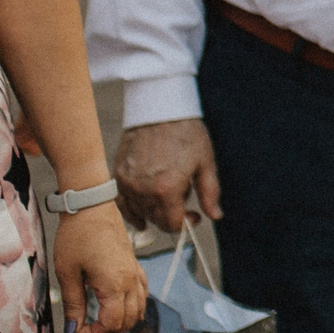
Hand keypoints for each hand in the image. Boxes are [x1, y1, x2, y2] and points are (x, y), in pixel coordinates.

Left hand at [54, 201, 147, 332]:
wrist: (91, 205)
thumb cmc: (77, 236)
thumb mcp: (67, 272)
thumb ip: (72, 303)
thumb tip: (71, 330)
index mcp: (115, 284)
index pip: (112, 323)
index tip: (75, 332)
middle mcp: (130, 281)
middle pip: (128, 322)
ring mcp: (134, 272)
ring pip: (138, 310)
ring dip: (122, 327)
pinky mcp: (133, 265)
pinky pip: (141, 294)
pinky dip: (133, 309)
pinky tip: (123, 313)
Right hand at [114, 118, 222, 232]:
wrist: (160, 108)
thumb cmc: (185, 132)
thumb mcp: (205, 162)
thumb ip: (210, 193)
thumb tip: (215, 215)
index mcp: (167, 189)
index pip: (172, 224)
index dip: (185, 224)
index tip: (194, 216)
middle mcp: (144, 190)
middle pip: (156, 220)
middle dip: (172, 217)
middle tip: (184, 203)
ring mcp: (128, 183)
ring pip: (140, 213)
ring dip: (155, 212)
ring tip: (168, 194)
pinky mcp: (118, 175)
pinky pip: (122, 203)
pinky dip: (131, 211)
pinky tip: (141, 217)